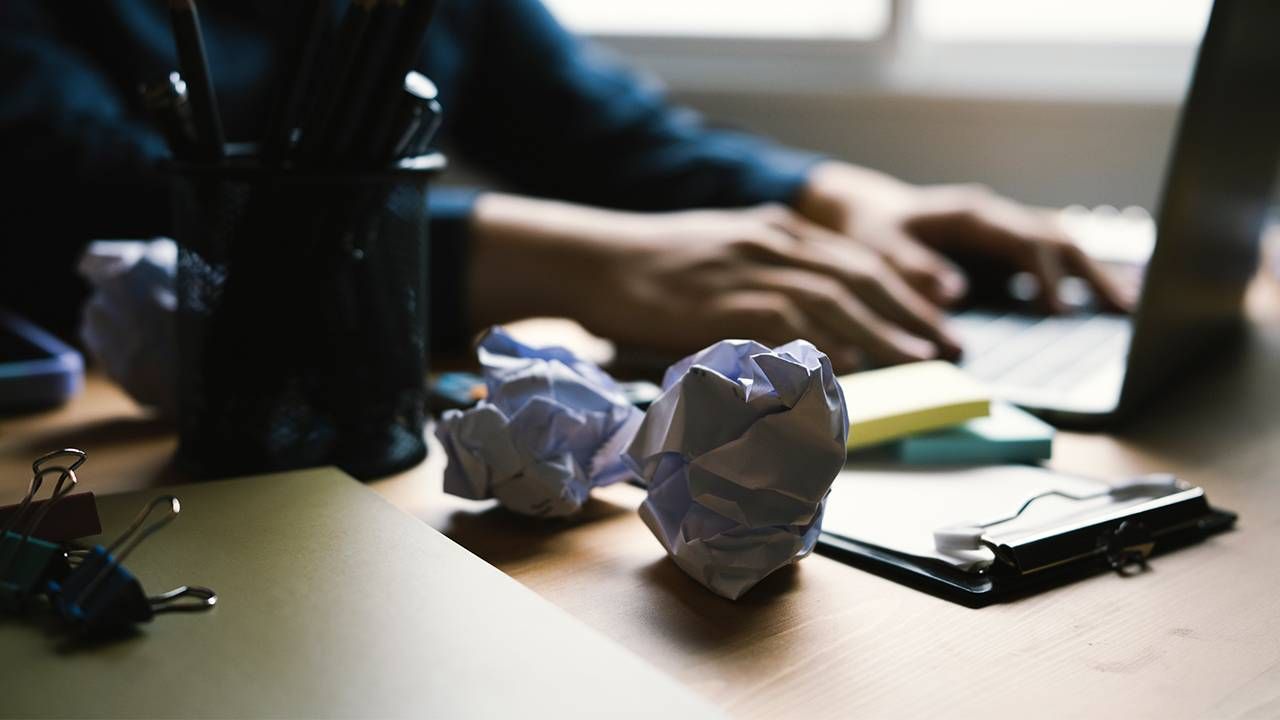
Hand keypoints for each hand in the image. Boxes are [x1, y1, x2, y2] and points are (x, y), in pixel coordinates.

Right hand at [469, 195, 961, 372]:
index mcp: (776, 229)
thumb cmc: (650, 264)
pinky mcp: (727, 305)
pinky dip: (827, 347)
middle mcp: (774, 244)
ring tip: (924, 361)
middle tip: (951, 345)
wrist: (594, 259)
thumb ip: (764, 272)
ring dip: (886, 334)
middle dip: (911, 313)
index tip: (939, 313)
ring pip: (836, 303)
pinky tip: (856, 368)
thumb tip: (802, 318)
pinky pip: (791, 328)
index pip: (856, 257)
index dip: (905, 287)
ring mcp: (751, 272)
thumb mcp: (720, 250)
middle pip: (861, 278)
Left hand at [796, 162, 1134, 312]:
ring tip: (1127, 309)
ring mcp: (1002, 232)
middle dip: (1092, 273)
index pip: (1024, 242)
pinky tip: (1096, 306)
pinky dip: (1074, 280)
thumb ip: (913, 271)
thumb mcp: (879, 251)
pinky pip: (1046, 262)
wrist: (862, 212)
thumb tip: (955, 294)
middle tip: (1124, 310)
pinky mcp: (1001, 251)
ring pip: (1061, 247)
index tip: (1060, 312)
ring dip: (1093, 275)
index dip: (1046, 276)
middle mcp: (995, 218)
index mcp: (971, 216)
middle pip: (1057, 241)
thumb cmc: (868, 232)